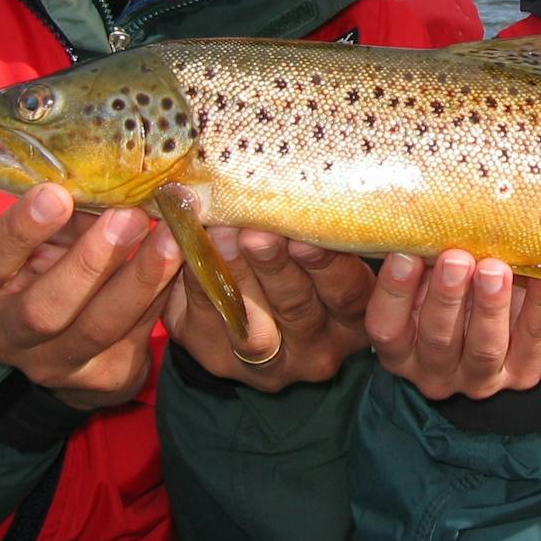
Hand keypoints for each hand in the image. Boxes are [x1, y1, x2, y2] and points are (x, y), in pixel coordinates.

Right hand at [0, 184, 182, 410]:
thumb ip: (66, 216)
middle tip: (130, 217)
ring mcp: (56, 365)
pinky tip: (185, 264)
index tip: (56, 195)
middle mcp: (10, 335)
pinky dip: (163, 296)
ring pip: (99, 329)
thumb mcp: (43, 239)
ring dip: (140, 280)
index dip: (20, 230)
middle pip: (45, 309)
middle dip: (91, 262)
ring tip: (172, 239)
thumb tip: (112, 182)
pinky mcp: (105, 377)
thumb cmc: (50, 266)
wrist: (56, 346)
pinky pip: (138, 335)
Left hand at [163, 228, 374, 391]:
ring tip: (221, 234)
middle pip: (298, 306)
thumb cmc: (296, 256)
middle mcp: (317, 347)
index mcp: (351, 317)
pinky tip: (188, 246)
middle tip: (257, 232)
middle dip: (275, 266)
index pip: (348, 293)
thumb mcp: (325, 245)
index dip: (331, 266)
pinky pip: (207, 321)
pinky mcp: (219, 359)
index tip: (307, 235)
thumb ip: (322, 224)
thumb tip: (313, 178)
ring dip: (235, 275)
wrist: (243, 303)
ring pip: (252, 324)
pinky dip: (197, 281)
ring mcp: (268, 362)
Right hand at [365, 250, 540, 399]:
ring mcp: (480, 376)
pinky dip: (540, 306)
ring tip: (495, 269)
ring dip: (490, 306)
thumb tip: (403, 217)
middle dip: (447, 297)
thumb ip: (413, 256)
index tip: (405, 254)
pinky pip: (534, 340)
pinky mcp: (523, 372)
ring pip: (484, 348)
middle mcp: (435, 369)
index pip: (387, 327)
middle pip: (437, 339)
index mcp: (400, 346)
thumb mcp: (422, 277)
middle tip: (456, 258)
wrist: (500, 322)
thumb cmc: (448, 286)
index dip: (394, 293)